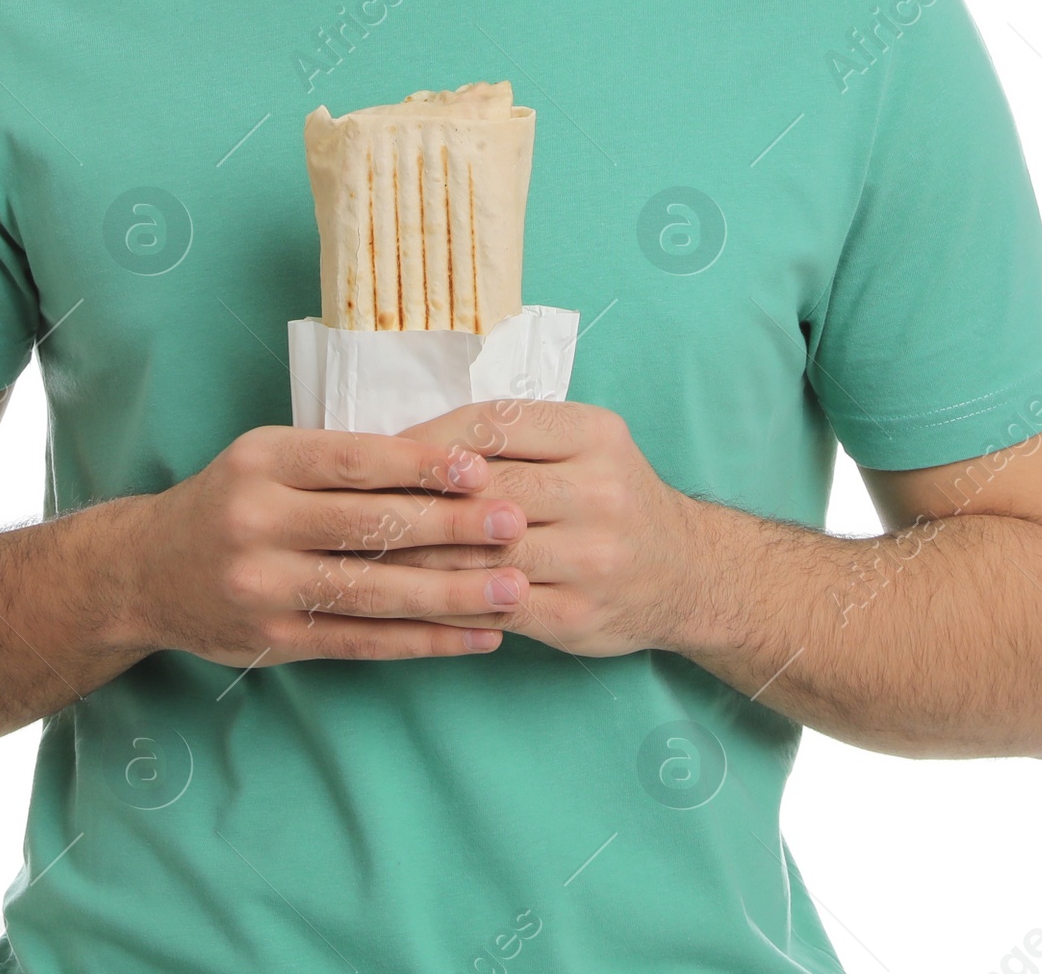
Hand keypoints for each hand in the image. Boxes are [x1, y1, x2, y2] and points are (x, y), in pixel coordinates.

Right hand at [132, 426, 530, 666]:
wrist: (144, 571)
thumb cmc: (230, 500)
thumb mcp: (267, 458)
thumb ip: (338, 462)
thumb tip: (447, 464)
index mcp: (263, 462)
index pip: (353, 461)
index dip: (421, 465)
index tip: (481, 469)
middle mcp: (258, 523)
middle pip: (370, 527)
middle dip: (450, 527)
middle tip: (515, 524)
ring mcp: (264, 588)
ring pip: (373, 592)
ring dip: (451, 593)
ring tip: (513, 589)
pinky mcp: (274, 643)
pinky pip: (362, 642)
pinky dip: (425, 641)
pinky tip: (474, 636)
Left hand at [385, 400, 690, 656]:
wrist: (688, 573)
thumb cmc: (612, 497)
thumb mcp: (584, 445)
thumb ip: (514, 438)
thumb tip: (408, 441)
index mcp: (594, 435)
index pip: (493, 425)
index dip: (428, 439)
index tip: (380, 451)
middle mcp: (598, 493)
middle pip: (481, 489)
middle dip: (411, 498)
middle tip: (354, 504)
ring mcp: (590, 559)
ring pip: (479, 553)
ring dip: (414, 555)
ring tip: (362, 551)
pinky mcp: (575, 616)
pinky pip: (491, 607)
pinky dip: (442, 601)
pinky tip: (404, 597)